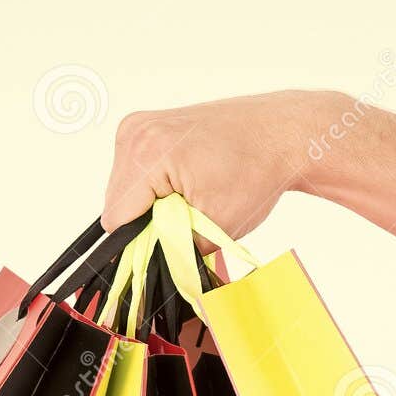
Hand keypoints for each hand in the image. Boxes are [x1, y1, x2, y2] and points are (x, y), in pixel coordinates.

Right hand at [101, 91, 339, 239]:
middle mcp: (135, 132)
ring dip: (151, 205)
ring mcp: (139, 125)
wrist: (279, 134)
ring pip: (125, 190)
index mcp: (148, 153)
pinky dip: (156, 186)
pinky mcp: (147, 126)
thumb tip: (154, 269)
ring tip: (189, 196)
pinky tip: (184, 183)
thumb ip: (178, 251)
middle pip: (118, 203)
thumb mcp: (217, 226)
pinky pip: (135, 172)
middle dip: (147, 221)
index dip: (139, 241)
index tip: (169, 241)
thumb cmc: (257, 171)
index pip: (116, 218)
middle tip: (187, 216)